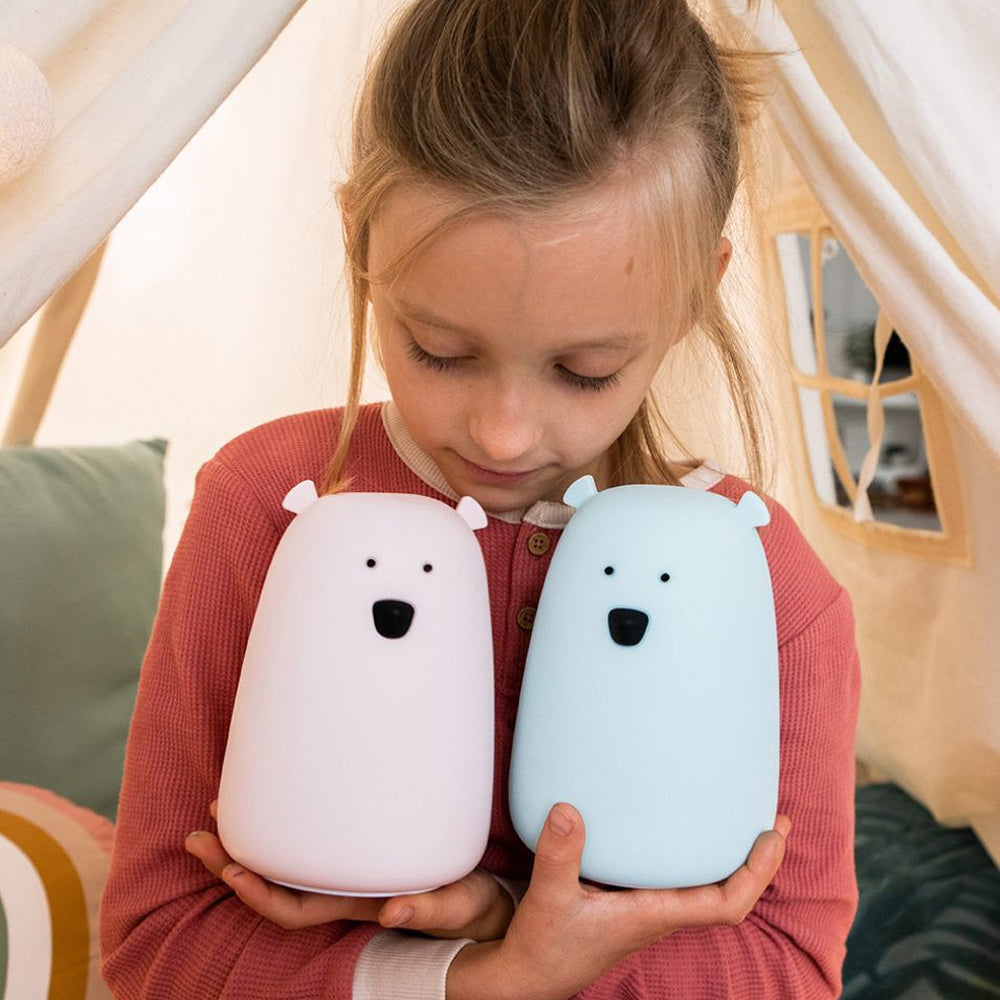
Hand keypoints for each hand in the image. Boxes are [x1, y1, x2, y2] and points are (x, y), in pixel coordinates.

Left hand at [185, 802, 513, 938]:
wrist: (482, 904)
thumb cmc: (469, 905)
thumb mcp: (458, 906)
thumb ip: (430, 909)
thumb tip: (393, 910)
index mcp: (359, 904)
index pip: (296, 910)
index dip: (260, 895)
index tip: (233, 869)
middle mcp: (343, 892)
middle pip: (273, 888)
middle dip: (232, 866)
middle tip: (198, 835)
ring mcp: (346, 873)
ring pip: (283, 866)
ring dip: (245, 845)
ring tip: (217, 813)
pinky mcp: (357, 852)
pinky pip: (305, 847)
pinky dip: (278, 830)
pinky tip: (268, 806)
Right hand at [447, 803, 789, 999]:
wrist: (528, 978)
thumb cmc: (544, 947)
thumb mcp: (548, 897)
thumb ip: (559, 854)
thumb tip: (568, 810)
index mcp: (653, 915)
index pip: (725, 903)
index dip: (756, 872)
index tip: (772, 835)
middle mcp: (659, 914)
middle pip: (729, 895)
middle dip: (759, 862)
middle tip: (777, 821)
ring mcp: (648, 912)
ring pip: (708, 890)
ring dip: (733, 860)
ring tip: (746, 824)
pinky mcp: (632, 906)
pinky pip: (682, 883)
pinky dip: (698, 859)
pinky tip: (687, 836)